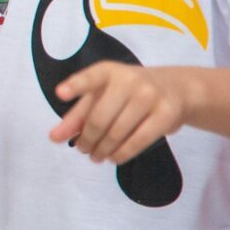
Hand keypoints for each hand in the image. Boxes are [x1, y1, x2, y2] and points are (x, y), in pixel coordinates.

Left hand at [48, 62, 187, 163]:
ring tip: (95, 156)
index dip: (75, 86)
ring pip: (118, 132)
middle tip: (82, 149)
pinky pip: (139, 140)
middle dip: (87, 139)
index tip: (60, 93)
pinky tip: (113, 158)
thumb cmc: (128, 93)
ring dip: (102, 149)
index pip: (90, 78)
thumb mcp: (102, 95)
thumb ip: (77, 115)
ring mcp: (150, 96)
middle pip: (99, 118)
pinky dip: (122, 153)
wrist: (175, 88)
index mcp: (108, 71)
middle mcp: (129, 80)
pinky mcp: (166, 114)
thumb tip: (54, 137)